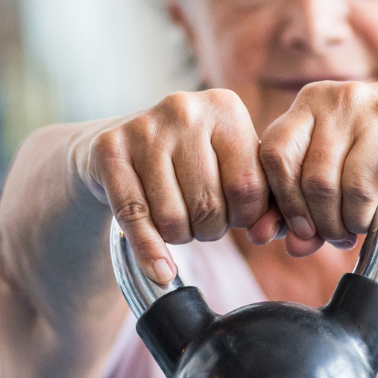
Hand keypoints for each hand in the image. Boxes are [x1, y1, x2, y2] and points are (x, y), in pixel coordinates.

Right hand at [74, 89, 271, 285]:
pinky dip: (150, 252)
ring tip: (180, 220)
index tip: (235, 217)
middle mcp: (185, 110)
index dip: (245, 217)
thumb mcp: (230, 166)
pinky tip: (161, 270)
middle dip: (211, 229)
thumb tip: (268, 234)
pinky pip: (134, 217)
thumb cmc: (189, 162)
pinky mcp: (109, 149)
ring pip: (173, 217)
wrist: (120, 145)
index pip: (249, 186)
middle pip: (209, 204)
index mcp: (225, 108)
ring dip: (181, 236)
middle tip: (203, 221)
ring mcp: (144, 127)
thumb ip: (262, 200)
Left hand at [255, 76, 377, 256]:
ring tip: (368, 223)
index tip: (305, 230)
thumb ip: (304, 204)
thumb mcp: (337, 167)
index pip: (275, 156)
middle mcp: (343, 97)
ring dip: (362, 220)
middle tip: (343, 236)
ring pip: (358, 184)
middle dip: (328, 223)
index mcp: (310, 103)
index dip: (286, 204)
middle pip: (317, 180)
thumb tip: (283, 244)